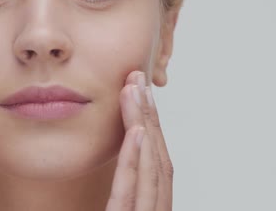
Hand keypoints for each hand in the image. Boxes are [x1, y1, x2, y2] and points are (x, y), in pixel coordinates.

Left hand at [106, 71, 173, 210]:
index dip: (152, 124)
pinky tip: (136, 132)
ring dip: (143, 125)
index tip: (140, 93)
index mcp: (150, 208)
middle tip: (137, 78)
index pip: (156, 163)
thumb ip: (120, 193)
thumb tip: (118, 155)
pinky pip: (128, 191)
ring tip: (133, 90)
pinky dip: (134, 160)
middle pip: (157, 159)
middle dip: (150, 115)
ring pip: (150, 168)